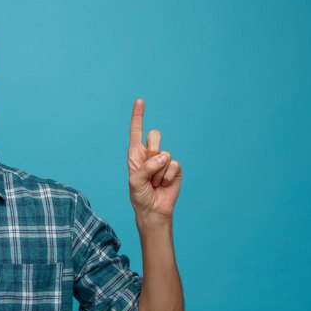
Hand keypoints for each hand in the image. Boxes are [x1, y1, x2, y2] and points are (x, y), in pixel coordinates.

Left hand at [128, 99, 181, 221]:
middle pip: (155, 136)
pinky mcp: (175, 168)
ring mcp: (163, 160)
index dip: (138, 116)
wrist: (153, 210)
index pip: (136, 132)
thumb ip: (146, 167)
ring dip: (158, 172)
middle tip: (148, 169)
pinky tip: (163, 185)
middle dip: (152, 150)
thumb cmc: (140, 195)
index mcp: (135, 154)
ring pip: (164, 154)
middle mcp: (149, 154)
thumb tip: (164, 157)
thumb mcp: (135, 182)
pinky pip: (174, 165)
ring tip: (154, 183)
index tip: (140, 101)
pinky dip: (167, 177)